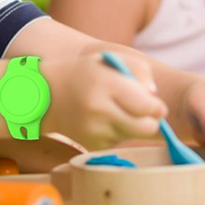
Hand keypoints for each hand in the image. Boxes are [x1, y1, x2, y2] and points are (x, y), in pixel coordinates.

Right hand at [43, 50, 166, 150]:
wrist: (46, 95)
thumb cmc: (85, 73)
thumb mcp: (109, 59)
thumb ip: (139, 69)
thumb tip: (154, 95)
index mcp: (105, 84)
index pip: (147, 106)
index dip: (157, 107)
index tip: (156, 104)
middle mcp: (99, 109)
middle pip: (146, 128)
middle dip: (152, 121)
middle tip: (145, 113)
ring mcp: (94, 130)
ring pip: (134, 135)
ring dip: (134, 126)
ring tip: (117, 111)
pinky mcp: (92, 145)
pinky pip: (118, 141)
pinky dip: (117, 132)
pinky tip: (103, 120)